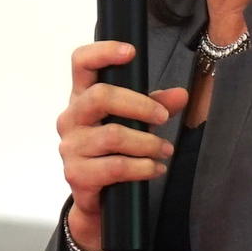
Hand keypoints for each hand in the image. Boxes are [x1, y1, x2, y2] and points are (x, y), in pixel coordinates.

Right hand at [56, 41, 188, 250]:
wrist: (97, 199)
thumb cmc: (113, 151)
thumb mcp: (136, 123)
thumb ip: (157, 106)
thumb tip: (181, 94)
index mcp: (82, 97)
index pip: (81, 63)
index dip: (103, 52)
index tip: (131, 52)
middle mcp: (71, 118)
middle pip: (100, 97)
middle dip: (139, 106)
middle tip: (163, 119)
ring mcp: (70, 147)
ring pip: (113, 136)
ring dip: (147, 143)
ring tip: (166, 151)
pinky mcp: (76, 175)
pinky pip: (115, 167)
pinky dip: (142, 167)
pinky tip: (156, 168)